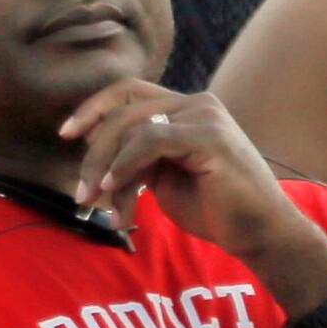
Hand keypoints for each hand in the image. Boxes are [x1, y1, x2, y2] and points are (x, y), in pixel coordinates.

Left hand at [63, 82, 326, 288]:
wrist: (260, 235)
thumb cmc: (213, 209)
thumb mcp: (161, 176)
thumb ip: (132, 154)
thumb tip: (89, 141)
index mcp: (185, 109)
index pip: (127, 92)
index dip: (93, 108)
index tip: (66, 133)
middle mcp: (197, 104)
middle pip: (123, 113)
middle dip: (94, 155)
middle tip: (81, 194)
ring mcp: (206, 116)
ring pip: (132, 128)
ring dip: (107, 170)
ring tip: (100, 204)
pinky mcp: (210, 136)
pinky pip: (150, 140)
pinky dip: (125, 165)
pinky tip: (115, 190)